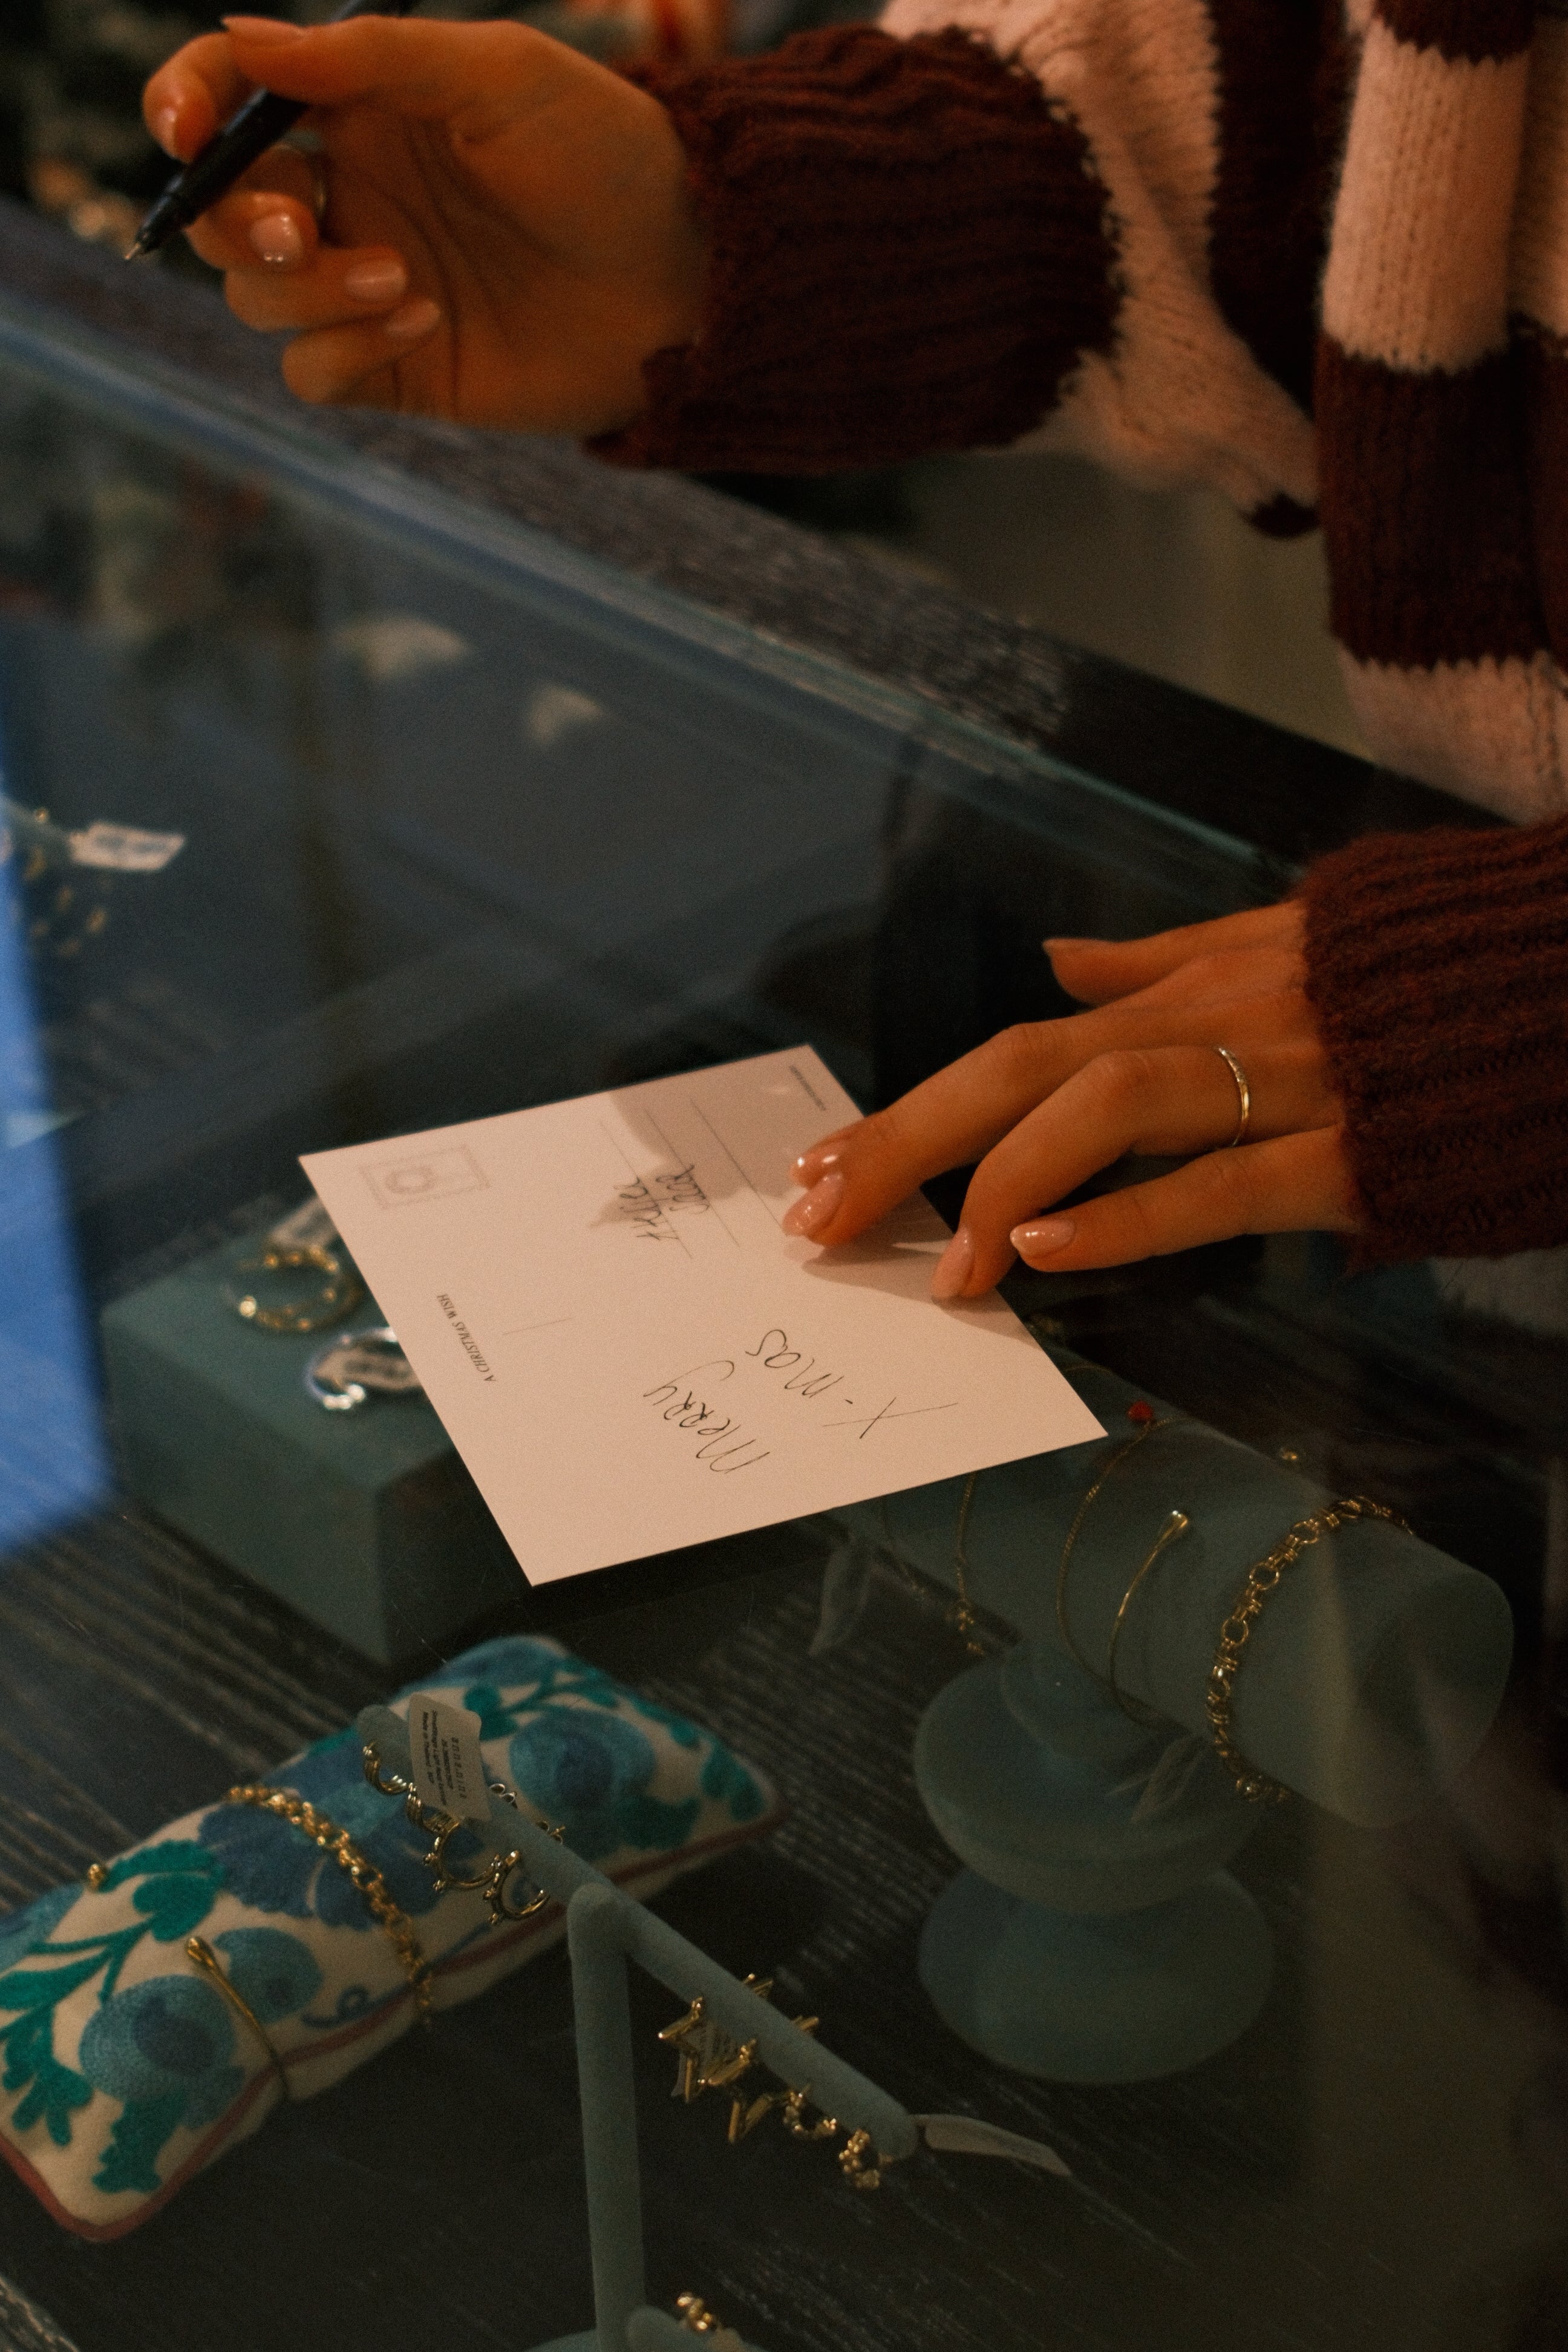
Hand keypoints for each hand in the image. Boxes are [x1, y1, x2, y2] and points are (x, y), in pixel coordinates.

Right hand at [142, 15, 706, 428]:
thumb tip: (240, 39)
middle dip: (236, 221)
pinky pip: (312, 371)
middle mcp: (352, 197)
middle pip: (225, 212)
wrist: (689, 275)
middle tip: (298, 229)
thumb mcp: (493, 74)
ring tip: (405, 280)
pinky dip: (343, 348)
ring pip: (259, 296)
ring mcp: (370, 287)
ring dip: (309, 289)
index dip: (184, 108)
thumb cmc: (608, 157)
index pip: (231, 100)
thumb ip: (367, 57)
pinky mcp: (398, 369)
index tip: (180, 134)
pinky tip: (424, 322)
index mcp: (361, 113)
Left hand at [781, 901, 1361, 1292]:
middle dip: (911, 1143)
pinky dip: (1130, 1214)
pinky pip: (1225, 1178)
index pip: (1022, 1046)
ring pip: (1112, 1107)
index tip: (822, 1168)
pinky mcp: (1356, 1149)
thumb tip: (1060, 960)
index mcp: (1199, 985)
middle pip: (1028, 1069)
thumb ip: (1167, 957)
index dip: (916, 1107)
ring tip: (939, 1269)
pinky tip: (1047, 1250)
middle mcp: (1222, 1018)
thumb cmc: (1430, 981)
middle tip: (820, 1221)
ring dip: (1004, 1182)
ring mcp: (1289, 1079)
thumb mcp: (1285, 946)